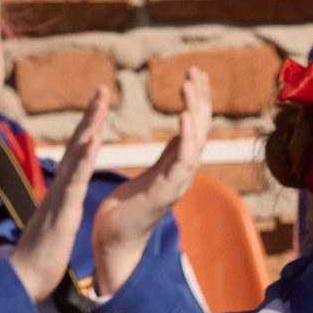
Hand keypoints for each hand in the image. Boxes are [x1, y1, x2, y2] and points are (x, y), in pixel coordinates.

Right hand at [8, 92, 111, 307]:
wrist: (24, 281)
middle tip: (103, 89)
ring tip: (100, 103)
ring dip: (88, 127)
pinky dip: (84, 159)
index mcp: (62, 194)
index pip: (77, 155)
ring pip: (76, 157)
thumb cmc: (40, 259)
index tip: (99, 106)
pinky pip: (75, 182)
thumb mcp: (55, 228)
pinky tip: (94, 141)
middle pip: (76, 146)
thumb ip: (60, 210)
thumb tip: (64, 203)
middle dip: (90, 116)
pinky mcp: (62, 213)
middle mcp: (60, 190)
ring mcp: (59, 199)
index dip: (88, 129)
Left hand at [90, 68, 210, 300]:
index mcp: (176, 166)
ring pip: (195, 140)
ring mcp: (177, 183)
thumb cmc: (125, 211)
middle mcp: (182, 173)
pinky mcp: (166, 191)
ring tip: (189, 82)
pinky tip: (184, 114)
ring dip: (194, 110)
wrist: (113, 243)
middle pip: (200, 129)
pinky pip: (183, 160)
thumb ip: (166, 157)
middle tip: (196, 69)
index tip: (193, 73)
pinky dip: (186, 136)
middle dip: (200, 98)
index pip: (193, 127)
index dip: (196, 100)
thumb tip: (176, 138)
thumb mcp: (150, 174)